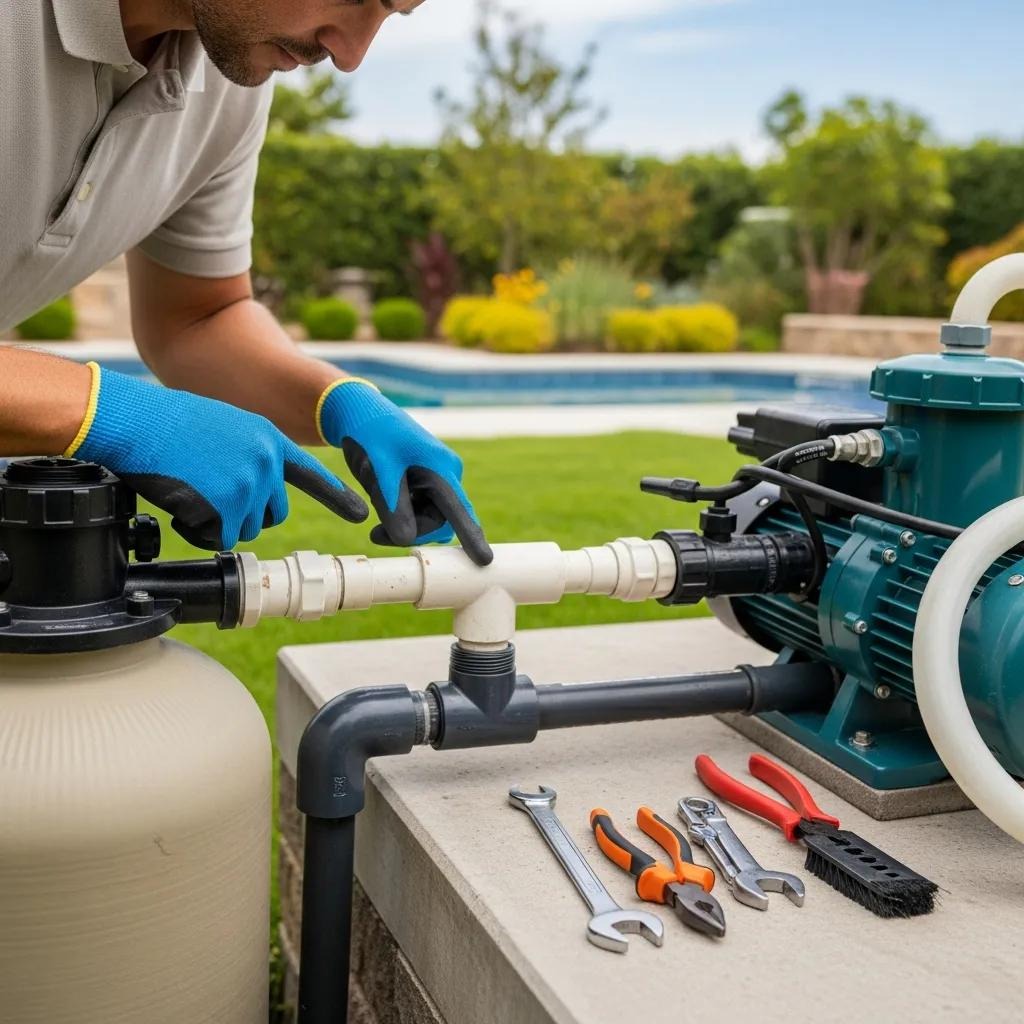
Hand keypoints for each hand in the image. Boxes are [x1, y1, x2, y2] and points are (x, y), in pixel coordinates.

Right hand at [68, 363, 367, 548]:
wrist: (136, 420)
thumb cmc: (166, 424)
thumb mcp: (223, 428)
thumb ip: (247, 456)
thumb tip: (249, 488)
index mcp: (268, 439)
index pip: (311, 473)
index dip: (336, 496)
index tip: (359, 512)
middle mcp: (267, 461)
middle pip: (272, 514)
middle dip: (244, 515)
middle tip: (209, 495)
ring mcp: (250, 483)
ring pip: (243, 529)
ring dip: (216, 523)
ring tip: (190, 490)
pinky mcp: (228, 504)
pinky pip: (217, 538)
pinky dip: (196, 531)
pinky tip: (180, 502)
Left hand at [317, 377, 492, 565]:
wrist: (359, 411)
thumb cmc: (369, 434)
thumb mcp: (377, 470)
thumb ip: (392, 506)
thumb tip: (406, 540)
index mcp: (440, 467)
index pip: (458, 510)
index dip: (471, 537)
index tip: (485, 561)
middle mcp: (447, 473)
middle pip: (440, 522)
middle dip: (411, 532)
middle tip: (376, 533)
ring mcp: (438, 478)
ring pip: (429, 520)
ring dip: (404, 525)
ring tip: (376, 511)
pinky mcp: (428, 482)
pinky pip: (422, 511)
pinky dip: (402, 515)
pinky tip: (383, 501)